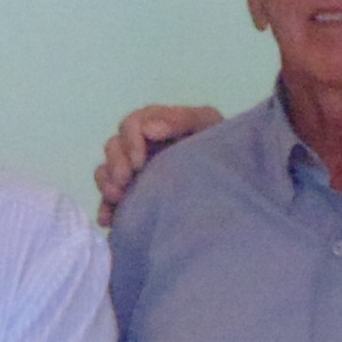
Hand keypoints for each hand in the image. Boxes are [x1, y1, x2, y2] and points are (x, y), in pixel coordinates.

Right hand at [95, 104, 224, 223]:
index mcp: (157, 127)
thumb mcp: (208, 125)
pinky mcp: (133, 198)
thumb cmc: (222, 149)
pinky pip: (109, 202)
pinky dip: (106, 209)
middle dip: (115, 164)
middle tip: (124, 182)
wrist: (235, 186)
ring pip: (106, 172)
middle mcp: (142, 148)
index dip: (130, 141)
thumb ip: (182, 120)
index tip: (139, 161)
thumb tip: (149, 129)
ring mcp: (136, 174)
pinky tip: (109, 220)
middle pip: (114, 147)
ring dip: (106, 184)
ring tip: (116, 198)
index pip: (131, 125)